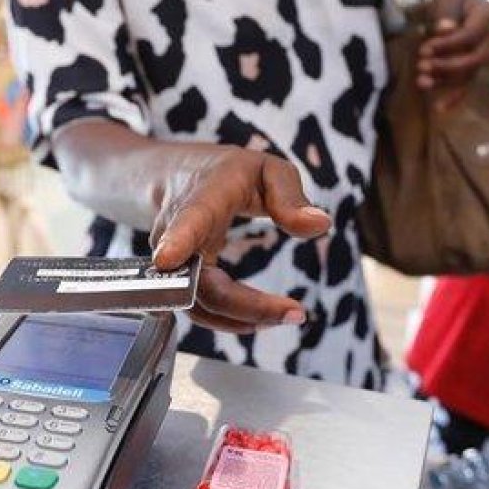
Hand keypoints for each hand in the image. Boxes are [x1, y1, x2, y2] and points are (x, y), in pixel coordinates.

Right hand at [149, 146, 330, 333]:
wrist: (176, 180)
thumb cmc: (227, 174)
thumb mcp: (267, 170)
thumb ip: (290, 196)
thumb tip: (320, 224)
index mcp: (200, 199)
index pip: (186, 220)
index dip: (176, 241)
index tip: (168, 258)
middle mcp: (174, 234)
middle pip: (198, 280)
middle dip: (244, 304)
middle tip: (296, 313)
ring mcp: (170, 262)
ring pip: (198, 304)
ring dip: (243, 318)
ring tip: (288, 315)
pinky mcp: (177, 281)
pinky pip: (200, 309)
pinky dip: (233, 319)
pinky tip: (263, 316)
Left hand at [417, 0, 488, 91]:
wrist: (458, 6)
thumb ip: (447, 10)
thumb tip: (445, 29)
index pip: (470, 36)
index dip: (447, 45)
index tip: (424, 48)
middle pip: (474, 59)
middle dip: (446, 65)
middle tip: (421, 65)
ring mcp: (486, 55)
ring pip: (469, 74)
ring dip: (445, 81)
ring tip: (421, 82)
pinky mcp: (475, 68)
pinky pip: (468, 85)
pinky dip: (454, 97)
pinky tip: (438, 108)